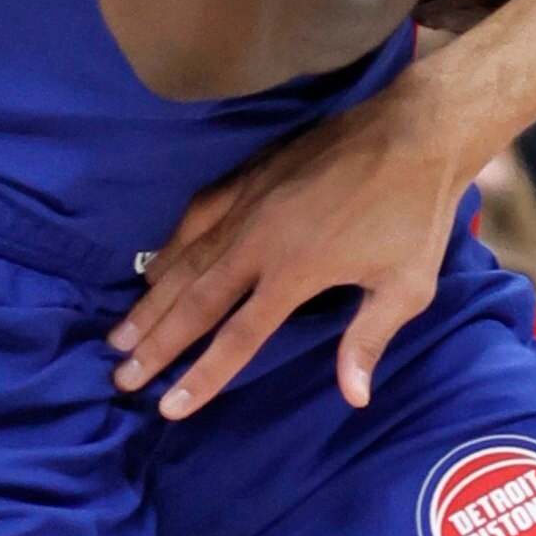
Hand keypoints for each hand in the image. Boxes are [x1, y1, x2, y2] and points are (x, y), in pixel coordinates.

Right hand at [108, 74, 474, 417]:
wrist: (415, 130)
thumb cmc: (415, 213)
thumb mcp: (406, 286)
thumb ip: (369, 340)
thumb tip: (353, 398)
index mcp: (295, 272)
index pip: (236, 337)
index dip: (201, 376)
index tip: (166, 406)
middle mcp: (259, 240)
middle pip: (195, 301)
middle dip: (156, 343)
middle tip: (120, 375)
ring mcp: (250, 202)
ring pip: (186, 259)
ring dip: (152, 300)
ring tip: (120, 334)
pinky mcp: (252, 173)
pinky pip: (198, 213)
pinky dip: (172, 243)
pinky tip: (156, 263)